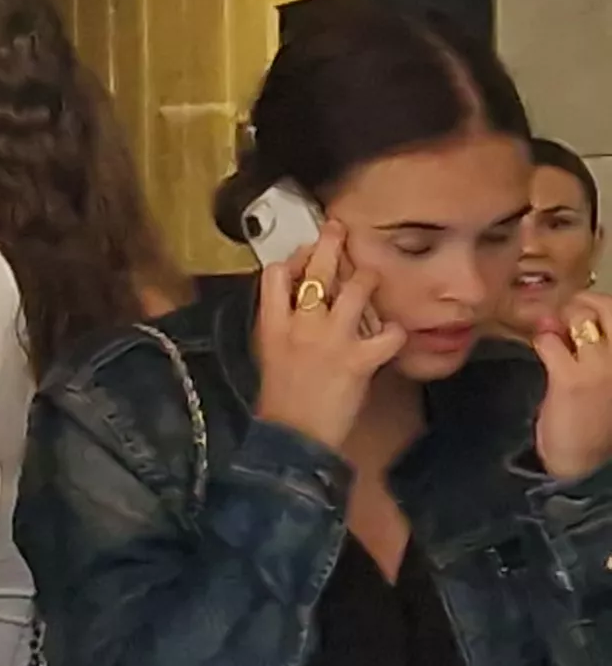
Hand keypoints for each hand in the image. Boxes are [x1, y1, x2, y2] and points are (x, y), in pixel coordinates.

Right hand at [253, 231, 399, 450]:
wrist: (292, 435)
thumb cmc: (279, 398)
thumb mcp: (270, 353)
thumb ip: (283, 325)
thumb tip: (300, 303)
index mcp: (272, 324)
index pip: (277, 275)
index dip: (294, 260)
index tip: (304, 256)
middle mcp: (301, 325)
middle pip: (318, 272)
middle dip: (331, 244)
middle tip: (339, 229)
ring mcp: (332, 340)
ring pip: (357, 290)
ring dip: (368, 280)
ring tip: (372, 278)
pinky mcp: (360, 359)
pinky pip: (388, 333)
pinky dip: (394, 333)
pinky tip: (392, 334)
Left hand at [534, 292, 611, 481]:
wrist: (585, 460)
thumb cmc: (597, 416)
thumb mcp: (606, 375)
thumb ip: (593, 345)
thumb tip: (562, 314)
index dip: (599, 304)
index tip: (581, 309)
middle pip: (608, 306)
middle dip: (582, 302)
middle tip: (563, 314)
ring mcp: (603, 366)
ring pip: (580, 318)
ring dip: (559, 322)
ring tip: (551, 334)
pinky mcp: (572, 379)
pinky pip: (551, 342)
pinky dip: (543, 341)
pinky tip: (543, 353)